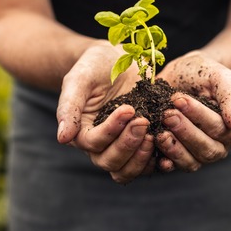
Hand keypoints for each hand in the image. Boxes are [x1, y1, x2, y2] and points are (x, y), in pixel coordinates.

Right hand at [56, 41, 155, 183]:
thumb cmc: (93, 66)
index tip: (128, 108)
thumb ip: (69, 107)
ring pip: (127, 170)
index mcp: (81, 132)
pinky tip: (168, 143)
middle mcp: (100, 146)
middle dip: (128, 145)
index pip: (94, 143)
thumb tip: (62, 138)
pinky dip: (158, 160)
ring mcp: (122, 147)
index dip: (111, 130)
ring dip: (141, 157)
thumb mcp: (78, 79)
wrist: (116, 59)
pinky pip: (148, 164)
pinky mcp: (141, 144)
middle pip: (110, 162)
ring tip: (155, 134)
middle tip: (143, 121)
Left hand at [154, 50, 230, 171]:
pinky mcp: (177, 157)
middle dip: (185, 131)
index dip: (199, 116)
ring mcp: (197, 154)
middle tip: (167, 114)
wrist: (180, 74)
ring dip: (174, 148)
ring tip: (159, 132)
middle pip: (206, 149)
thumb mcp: (219, 76)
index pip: (219, 128)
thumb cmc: (202, 73)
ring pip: (191, 161)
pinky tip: (154, 149)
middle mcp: (218, 146)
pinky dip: (164, 161)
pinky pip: (173, 166)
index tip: (180, 100)